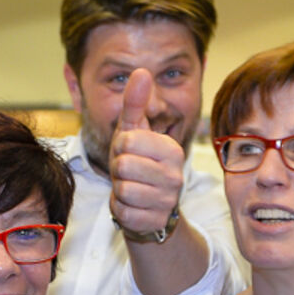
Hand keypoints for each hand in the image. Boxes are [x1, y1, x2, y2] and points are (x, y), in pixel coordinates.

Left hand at [107, 69, 186, 239]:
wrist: (146, 206)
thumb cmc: (138, 163)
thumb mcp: (134, 132)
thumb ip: (136, 103)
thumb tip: (141, 72)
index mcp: (172, 150)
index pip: (127, 141)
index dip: (119, 147)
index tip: (129, 153)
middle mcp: (175, 176)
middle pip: (123, 166)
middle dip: (118, 170)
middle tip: (128, 173)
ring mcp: (167, 201)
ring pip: (123, 190)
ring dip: (118, 190)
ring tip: (130, 187)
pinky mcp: (155, 222)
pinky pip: (123, 212)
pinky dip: (120, 209)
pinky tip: (132, 206)